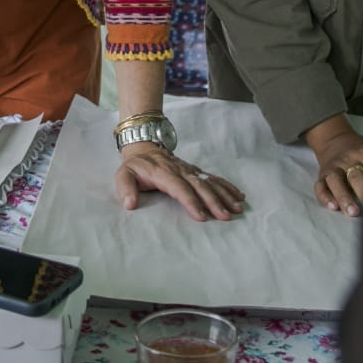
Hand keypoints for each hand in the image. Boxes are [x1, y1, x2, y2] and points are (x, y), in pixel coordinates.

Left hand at [114, 144, 244, 221]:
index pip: (179, 188)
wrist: (145, 146)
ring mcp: (190, 170)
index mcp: (163, 173)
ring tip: (237, 208)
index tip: (201, 216)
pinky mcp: (196, 171)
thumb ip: (125, 189)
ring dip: (224, 195)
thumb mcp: (123, 175)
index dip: (190, 202)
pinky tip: (238, 195)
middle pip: (199, 186)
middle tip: (225, 216)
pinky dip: (227, 186)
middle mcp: (180, 171)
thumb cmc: (135, 166)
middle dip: (214, 201)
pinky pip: (214, 178)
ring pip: (210, 182)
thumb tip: (129, 204)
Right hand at [304, 116, 362, 217]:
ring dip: (344, 197)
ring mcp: (333, 167)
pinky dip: (324, 197)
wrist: (336, 141)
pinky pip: (320, 186)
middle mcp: (348, 159)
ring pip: (335, 181)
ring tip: (352, 212)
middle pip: (356, 175)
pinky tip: (333, 207)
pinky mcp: (322, 176)